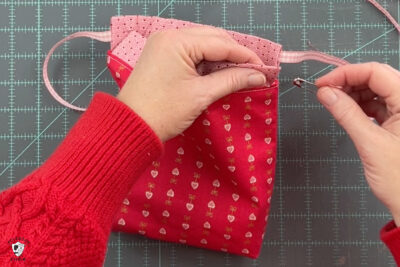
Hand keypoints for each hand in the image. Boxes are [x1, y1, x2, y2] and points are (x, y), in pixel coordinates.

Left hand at [117, 27, 265, 141]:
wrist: (131, 127)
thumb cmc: (164, 111)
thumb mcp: (201, 94)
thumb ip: (232, 80)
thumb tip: (259, 76)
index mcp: (177, 41)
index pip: (220, 43)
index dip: (245, 55)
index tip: (264, 69)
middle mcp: (169, 36)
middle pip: (212, 38)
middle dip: (234, 54)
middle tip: (253, 71)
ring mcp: (163, 44)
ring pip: (202, 44)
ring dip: (221, 58)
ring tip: (239, 73)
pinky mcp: (161, 55)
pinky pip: (190, 52)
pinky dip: (206, 62)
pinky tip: (219, 72)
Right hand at [316, 62, 399, 225]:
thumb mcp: (370, 144)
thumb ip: (347, 114)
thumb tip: (326, 93)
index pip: (376, 72)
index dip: (346, 73)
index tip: (323, 84)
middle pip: (377, 78)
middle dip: (349, 82)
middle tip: (325, 92)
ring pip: (377, 90)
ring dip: (353, 93)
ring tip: (333, 102)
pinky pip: (378, 105)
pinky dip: (360, 106)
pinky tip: (346, 111)